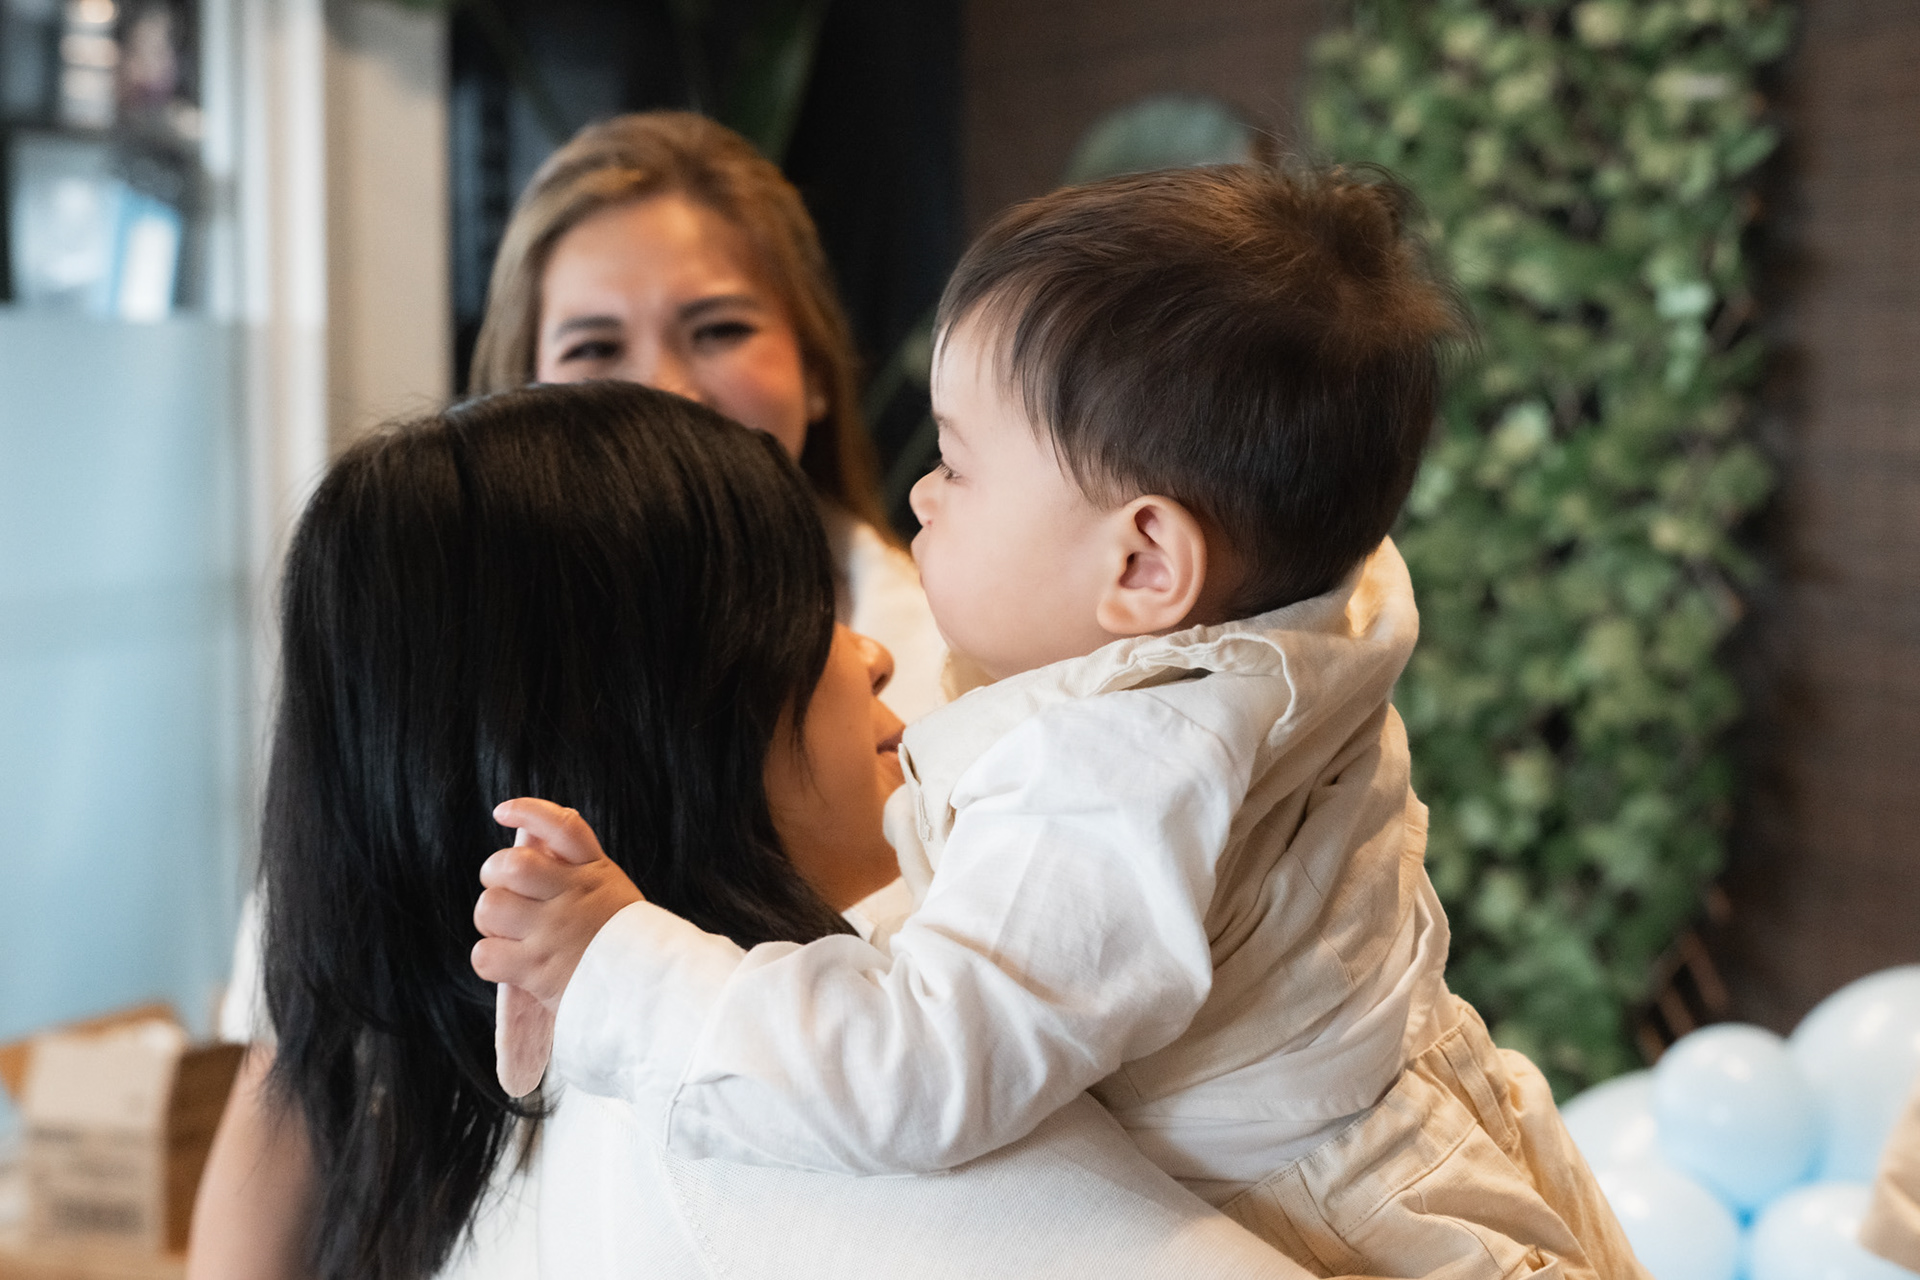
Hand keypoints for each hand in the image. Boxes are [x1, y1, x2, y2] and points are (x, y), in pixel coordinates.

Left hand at [471, 798, 644, 1010]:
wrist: (653, 992)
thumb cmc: (628, 945)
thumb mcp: (613, 893)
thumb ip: (577, 869)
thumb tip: (530, 839)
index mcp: (595, 874)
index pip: (562, 827)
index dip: (527, 812)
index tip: (503, 812)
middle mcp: (574, 896)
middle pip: (510, 865)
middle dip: (494, 876)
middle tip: (504, 894)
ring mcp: (554, 932)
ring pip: (490, 907)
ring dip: (489, 921)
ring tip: (508, 932)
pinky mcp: (538, 969)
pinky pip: (485, 954)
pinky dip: (489, 959)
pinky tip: (509, 964)